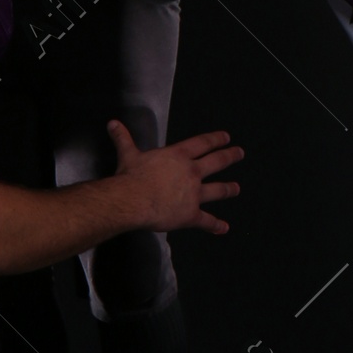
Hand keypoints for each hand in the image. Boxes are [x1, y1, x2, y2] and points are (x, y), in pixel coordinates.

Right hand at [108, 121, 240, 234]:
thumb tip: (113, 124)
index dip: (215, 139)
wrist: (133, 200)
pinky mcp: (191, 214)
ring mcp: (194, 194)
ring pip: (217, 190)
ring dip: (229, 189)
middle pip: (216, 162)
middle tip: (239, 153)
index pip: (202, 143)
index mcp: (178, 156)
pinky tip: (223, 228)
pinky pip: (206, 221)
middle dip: (230, 156)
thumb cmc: (131, 176)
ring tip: (236, 188)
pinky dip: (215, 225)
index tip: (226, 137)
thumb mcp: (128, 154)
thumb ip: (123, 138)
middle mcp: (191, 172)